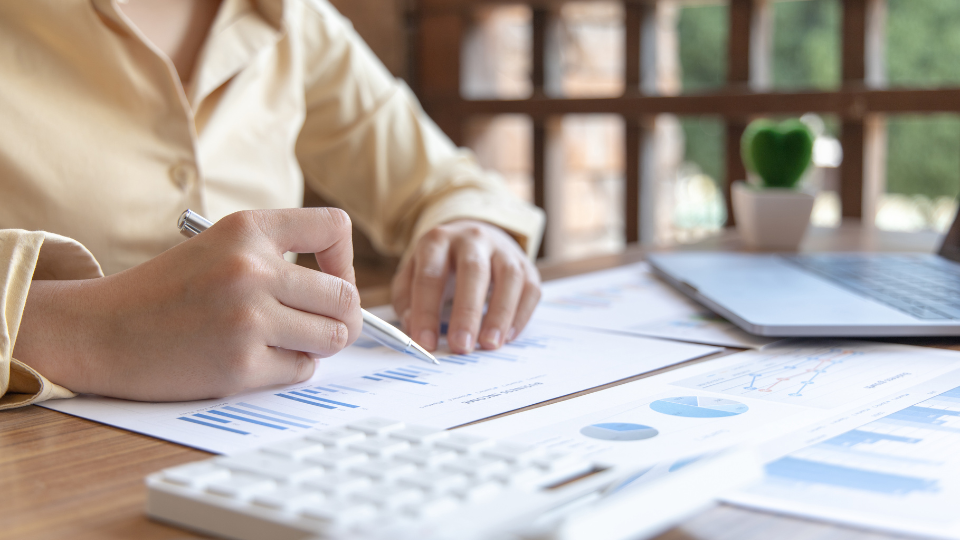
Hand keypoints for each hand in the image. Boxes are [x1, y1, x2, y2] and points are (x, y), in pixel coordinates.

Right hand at [13, 208, 362, 400]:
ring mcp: (248, 318)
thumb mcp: (218, 246)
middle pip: (345, 297)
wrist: (99, 332)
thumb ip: (277, 257)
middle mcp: (252, 268)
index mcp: (247, 229)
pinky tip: (256, 359)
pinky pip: (303, 370)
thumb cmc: (165, 291)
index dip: (342, 258)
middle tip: (318, 324)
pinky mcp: (241, 364)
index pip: (334, 227)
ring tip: (288, 340)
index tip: (327, 278)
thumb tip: (346, 297)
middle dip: (339, 316)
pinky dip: (288, 369)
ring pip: (334, 336)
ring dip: (319, 344)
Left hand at [391, 220, 540, 353]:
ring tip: (489, 345)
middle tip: (461, 346)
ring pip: (508, 278)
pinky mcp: (526, 265)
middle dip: (467, 311)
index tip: (425, 343)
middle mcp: (473, 239)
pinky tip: (507, 337)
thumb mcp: (412, 274)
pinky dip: (521, 315)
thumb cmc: (439, 265)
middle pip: (473, 271)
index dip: (426, 311)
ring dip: (500, 314)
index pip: (430, 276)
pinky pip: (530, 289)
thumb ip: (407, 301)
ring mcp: (504, 250)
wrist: (472, 237)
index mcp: (437, 240)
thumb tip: (415, 329)